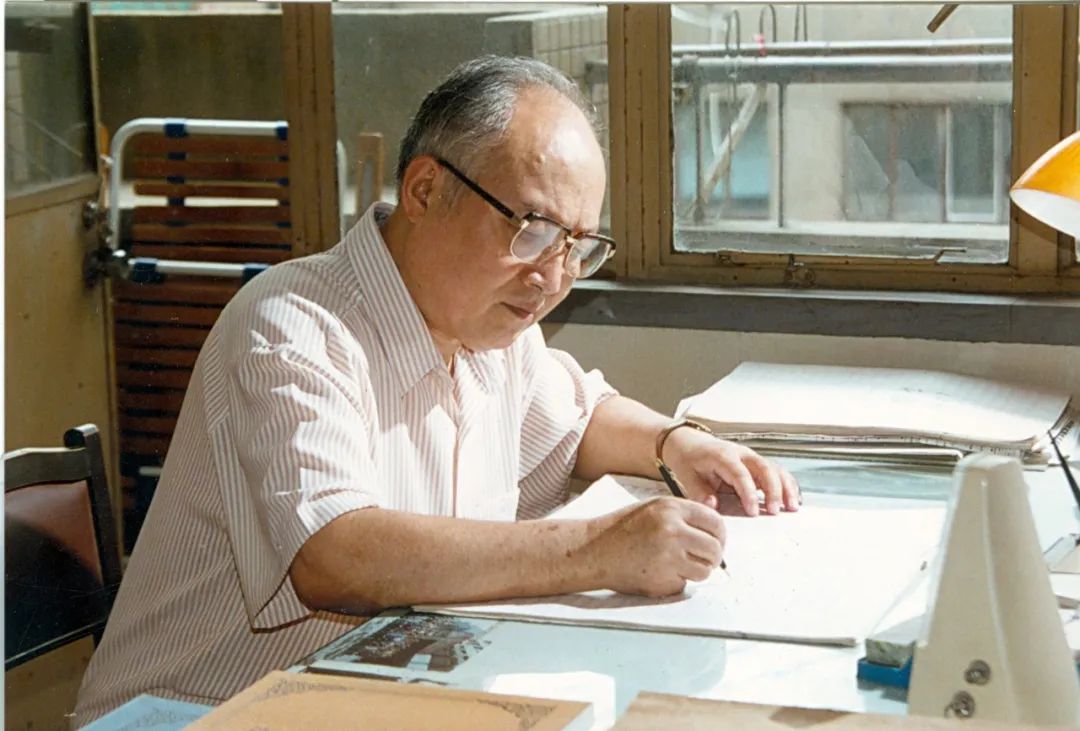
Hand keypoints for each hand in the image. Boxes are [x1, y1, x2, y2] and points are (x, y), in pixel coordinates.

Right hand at [584, 497, 724, 596]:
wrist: (594, 550)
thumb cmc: (622, 529)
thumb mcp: (654, 509)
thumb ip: (683, 517)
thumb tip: (714, 533)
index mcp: (672, 509)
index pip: (716, 523)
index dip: (719, 536)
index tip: (716, 543)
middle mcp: (673, 530)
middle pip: (715, 549)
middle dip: (713, 558)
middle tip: (703, 560)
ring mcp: (668, 557)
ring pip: (704, 570)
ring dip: (696, 572)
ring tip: (677, 566)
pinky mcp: (662, 580)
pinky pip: (684, 584)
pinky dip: (676, 582)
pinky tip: (658, 572)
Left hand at [663, 427, 799, 515]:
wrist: (690, 444)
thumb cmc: (690, 460)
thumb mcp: (687, 476)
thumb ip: (700, 492)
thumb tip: (713, 506)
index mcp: (723, 456)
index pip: (740, 474)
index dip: (749, 493)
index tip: (753, 512)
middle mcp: (742, 454)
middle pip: (764, 468)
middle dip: (773, 490)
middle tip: (775, 511)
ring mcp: (752, 458)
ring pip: (775, 469)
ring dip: (786, 487)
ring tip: (792, 507)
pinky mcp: (757, 464)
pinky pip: (777, 472)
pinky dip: (787, 485)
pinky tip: (793, 499)